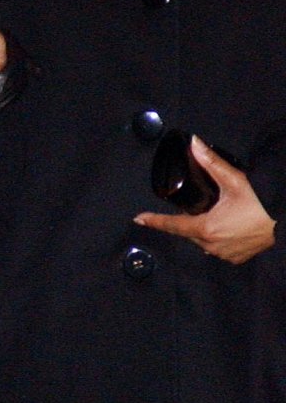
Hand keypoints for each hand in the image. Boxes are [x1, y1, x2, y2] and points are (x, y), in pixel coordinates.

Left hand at [135, 137, 275, 263]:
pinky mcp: (234, 258)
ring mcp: (222, 255)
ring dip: (203, 229)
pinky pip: (217, 248)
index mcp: (205, 229)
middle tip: (198, 204)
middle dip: (188, 219)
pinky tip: (229, 227)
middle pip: (188, 232)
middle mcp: (210, 246)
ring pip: (202, 241)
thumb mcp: (234, 181)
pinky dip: (218, 238)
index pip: (172, 225)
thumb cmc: (262, 204)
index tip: (139, 218)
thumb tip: (195, 144)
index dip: (154, 221)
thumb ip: (211, 163)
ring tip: (217, 214)